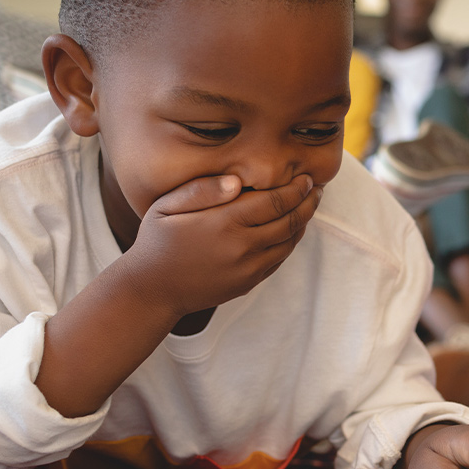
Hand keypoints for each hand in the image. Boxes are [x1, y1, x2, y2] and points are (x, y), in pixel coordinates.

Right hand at [123, 173, 320, 316]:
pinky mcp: (248, 282)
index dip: (296, 189)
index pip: (274, 202)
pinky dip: (290, 242)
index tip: (306, 178)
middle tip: (316, 189)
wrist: (151, 290)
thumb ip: (202, 189)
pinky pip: (279, 259)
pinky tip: (291, 229)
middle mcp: (242, 247)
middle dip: (307, 203)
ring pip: (288, 242)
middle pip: (289, 221)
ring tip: (308, 205)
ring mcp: (248, 268)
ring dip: (303, 222)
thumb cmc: (157, 241)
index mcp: (225, 223)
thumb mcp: (168, 206)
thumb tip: (236, 180)